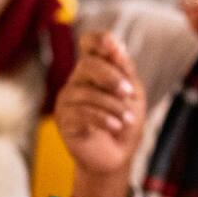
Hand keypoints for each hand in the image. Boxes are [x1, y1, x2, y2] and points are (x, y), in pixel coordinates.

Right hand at [55, 31, 146, 196]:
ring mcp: (68, 99)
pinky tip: (116, 127)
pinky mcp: (64, 119)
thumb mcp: (133, 94)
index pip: (89, 43)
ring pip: (87, 92)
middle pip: (87, 64)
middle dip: (111, 77)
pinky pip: (81, 112)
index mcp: (96, 69)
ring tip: (129, 120)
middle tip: (129, 92)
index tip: (114, 46)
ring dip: (113, 106)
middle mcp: (78, 80)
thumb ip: (124, 70)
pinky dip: (103, 119)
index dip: (98, 40)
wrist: (118, 156)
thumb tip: (116, 45)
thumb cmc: (126, 122)